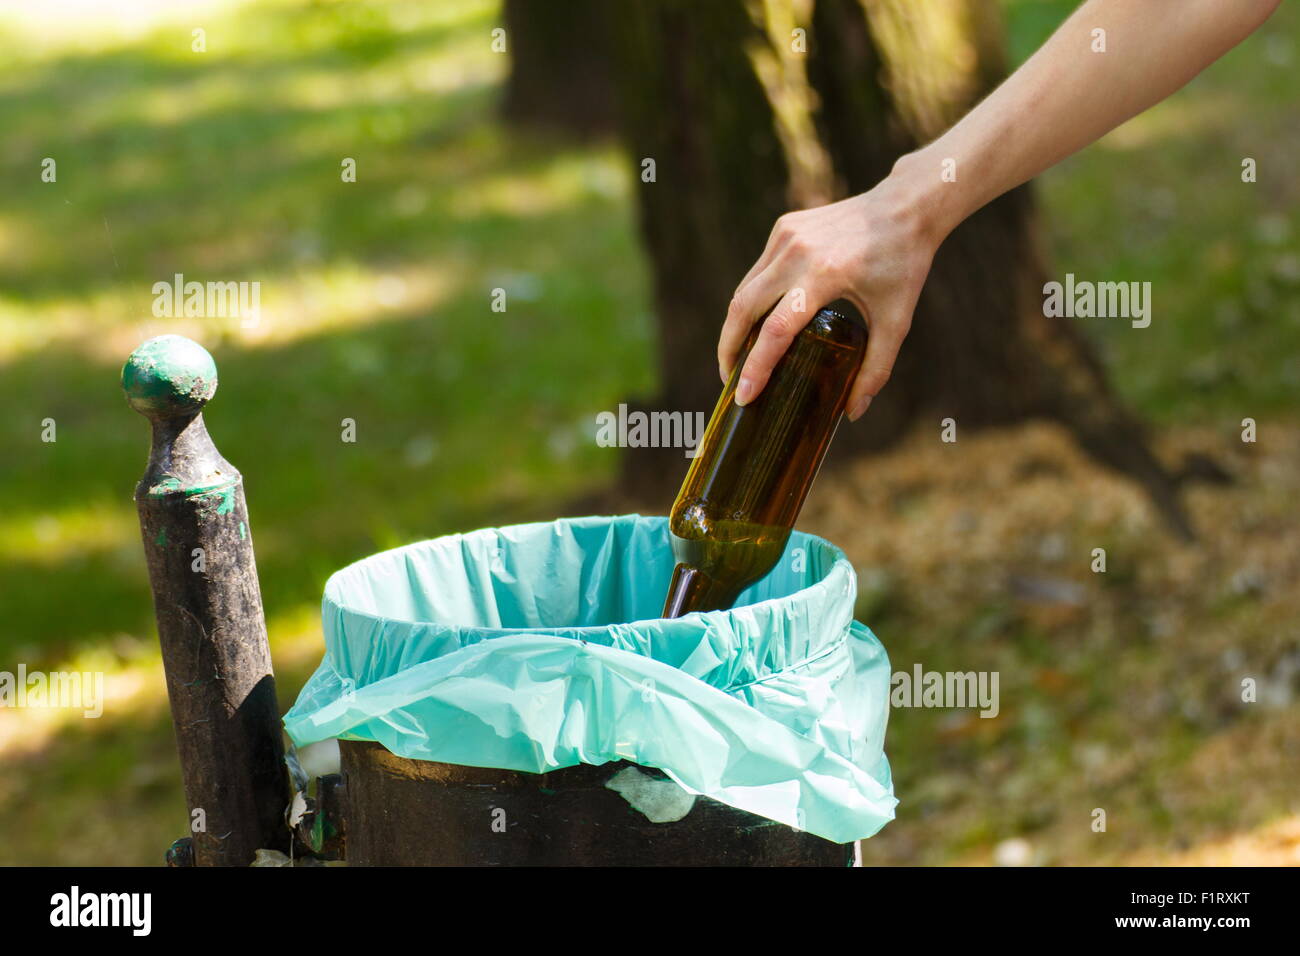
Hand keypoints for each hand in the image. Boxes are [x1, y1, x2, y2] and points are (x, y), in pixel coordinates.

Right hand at [718, 170, 944, 421]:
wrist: (905, 207)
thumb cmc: (903, 266)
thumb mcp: (896, 321)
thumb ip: (876, 368)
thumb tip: (853, 412)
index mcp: (825, 275)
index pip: (775, 329)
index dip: (755, 367)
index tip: (743, 396)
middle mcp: (798, 253)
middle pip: (742, 309)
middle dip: (729, 350)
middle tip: (731, 381)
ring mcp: (785, 237)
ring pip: (743, 291)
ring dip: (735, 327)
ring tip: (739, 358)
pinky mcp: (783, 228)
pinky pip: (757, 273)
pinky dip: (751, 302)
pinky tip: (758, 324)